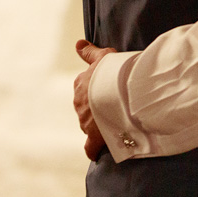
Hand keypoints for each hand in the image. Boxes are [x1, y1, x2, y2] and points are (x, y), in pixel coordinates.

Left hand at [74, 39, 116, 159]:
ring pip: (89, 123)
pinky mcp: (93, 136)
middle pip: (87, 107)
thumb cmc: (113, 71)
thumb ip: (90, 52)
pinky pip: (90, 146)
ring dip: (100, 124)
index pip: (85, 88)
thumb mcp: (103, 57)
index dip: (96, 91)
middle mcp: (79, 102)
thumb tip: (78, 44)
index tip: (108, 91)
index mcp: (81, 83)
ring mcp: (85, 120)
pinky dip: (93, 149)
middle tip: (116, 107)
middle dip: (97, 109)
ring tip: (117, 123)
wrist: (119, 91)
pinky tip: (97, 152)